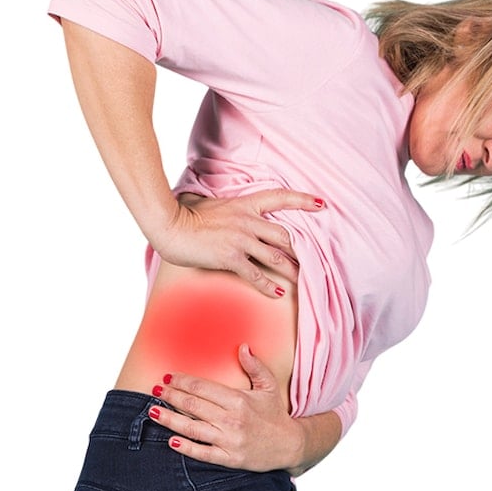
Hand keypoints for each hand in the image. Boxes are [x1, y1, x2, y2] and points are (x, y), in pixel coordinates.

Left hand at [150, 344, 304, 472]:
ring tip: (153, 412)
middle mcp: (232, 420)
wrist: (290, 445)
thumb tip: (243, 347)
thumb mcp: (269, 387)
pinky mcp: (229, 458)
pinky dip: (185, 447)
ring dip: (169, 419)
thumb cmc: (275, 415)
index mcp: (239, 400)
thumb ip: (255, 367)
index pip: (203, 387)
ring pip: (191, 428)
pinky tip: (171, 440)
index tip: (169, 377)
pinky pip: (202, 452)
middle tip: (155, 390)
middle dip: (171, 396)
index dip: (182, 381)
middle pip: (192, 405)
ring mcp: (229, 440)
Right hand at [151, 189, 325, 297]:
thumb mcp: (210, 203)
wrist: (169, 225)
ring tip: (300, 280)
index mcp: (245, 204)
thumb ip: (226, 207)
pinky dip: (268, 286)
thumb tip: (221, 207)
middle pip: (284, 235)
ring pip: (275, 257)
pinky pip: (256, 274)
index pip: (280, 197)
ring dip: (290, 270)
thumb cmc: (184, 214)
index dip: (303, 200)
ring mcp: (241, 239)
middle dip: (300, 250)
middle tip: (311, 260)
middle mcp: (248, 221)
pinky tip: (277, 293)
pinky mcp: (231, 257)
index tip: (322, 204)